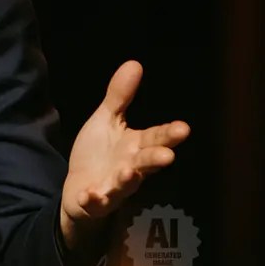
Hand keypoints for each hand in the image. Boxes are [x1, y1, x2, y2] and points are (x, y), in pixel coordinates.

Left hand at [60, 60, 189, 248]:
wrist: (80, 188)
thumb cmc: (100, 153)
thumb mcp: (107, 121)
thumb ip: (120, 96)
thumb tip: (135, 63)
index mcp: (135, 146)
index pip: (156, 138)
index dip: (169, 134)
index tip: (183, 128)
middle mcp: (130, 167)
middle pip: (146, 163)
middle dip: (155, 159)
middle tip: (167, 156)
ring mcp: (114, 187)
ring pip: (124, 184)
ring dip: (126, 180)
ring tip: (128, 173)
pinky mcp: (96, 202)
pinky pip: (95, 203)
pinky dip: (92, 200)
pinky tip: (87, 195)